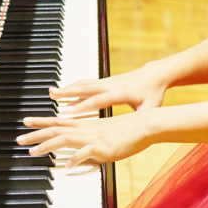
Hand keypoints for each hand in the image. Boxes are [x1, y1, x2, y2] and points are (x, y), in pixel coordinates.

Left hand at [18, 110, 154, 167]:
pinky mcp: (103, 147)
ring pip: (65, 139)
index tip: (26, 121)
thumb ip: (89, 146)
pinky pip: (86, 153)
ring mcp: (93, 137)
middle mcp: (85, 129)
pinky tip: (65, 165)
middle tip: (19, 137)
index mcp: (85, 126)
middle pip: (56, 129)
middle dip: (36, 133)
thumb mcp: (104, 137)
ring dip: (47, 145)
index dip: (41, 121)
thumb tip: (77, 157)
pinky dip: (75, 158)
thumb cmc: (127, 131)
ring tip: (32, 152)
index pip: (58, 122)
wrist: (144, 125)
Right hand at [49, 62, 168, 114]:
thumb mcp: (151, 109)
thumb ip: (142, 120)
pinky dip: (74, 87)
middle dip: (68, 92)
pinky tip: (65, 92)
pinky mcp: (106, 80)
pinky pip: (87, 83)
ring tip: (52, 93)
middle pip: (86, 88)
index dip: (83, 107)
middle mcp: (111, 85)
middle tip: (52, 96)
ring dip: (67, 88)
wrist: (155, 74)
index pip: (98, 100)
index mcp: (121, 94)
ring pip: (84, 84)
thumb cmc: (153, 93)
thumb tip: (134, 133)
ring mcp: (108, 81)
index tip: (68, 112)